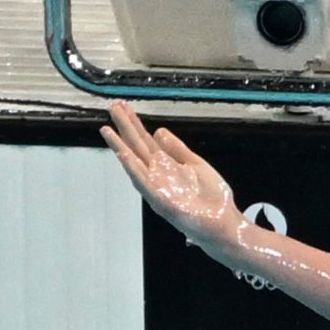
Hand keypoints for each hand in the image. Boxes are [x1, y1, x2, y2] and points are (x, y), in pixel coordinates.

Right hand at [100, 101, 244, 254]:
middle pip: (137, 147)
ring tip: (107, 129)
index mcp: (166, 166)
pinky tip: (123, 155)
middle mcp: (157, 175)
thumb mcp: (196, 166)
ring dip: (120, 147)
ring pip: (134, 164)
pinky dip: (133, 169)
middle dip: (125, 127)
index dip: (134, 123)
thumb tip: (159, 130)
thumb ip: (177, 149)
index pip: (145, 140)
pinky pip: (144, 183)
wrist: (222, 223)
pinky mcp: (161, 201)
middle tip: (112, 106)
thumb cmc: (211, 198)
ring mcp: (157, 188)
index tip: (123, 106)